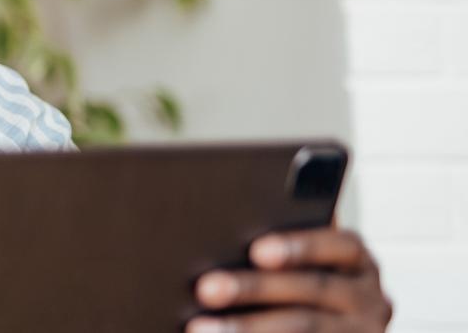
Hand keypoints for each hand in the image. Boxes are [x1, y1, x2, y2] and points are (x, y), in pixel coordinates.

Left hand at [187, 228, 393, 331]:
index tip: (257, 251)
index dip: (301, 247)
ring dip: (248, 327)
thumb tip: (217, 254)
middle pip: (314, 289)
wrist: (313, 328)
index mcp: (358, 265)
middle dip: (256, 288)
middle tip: (206, 289)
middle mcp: (370, 301)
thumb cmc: (294, 295)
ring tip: (201, 328)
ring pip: (305, 326)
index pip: (342, 247)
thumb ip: (272, 261)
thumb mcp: (298, 273)